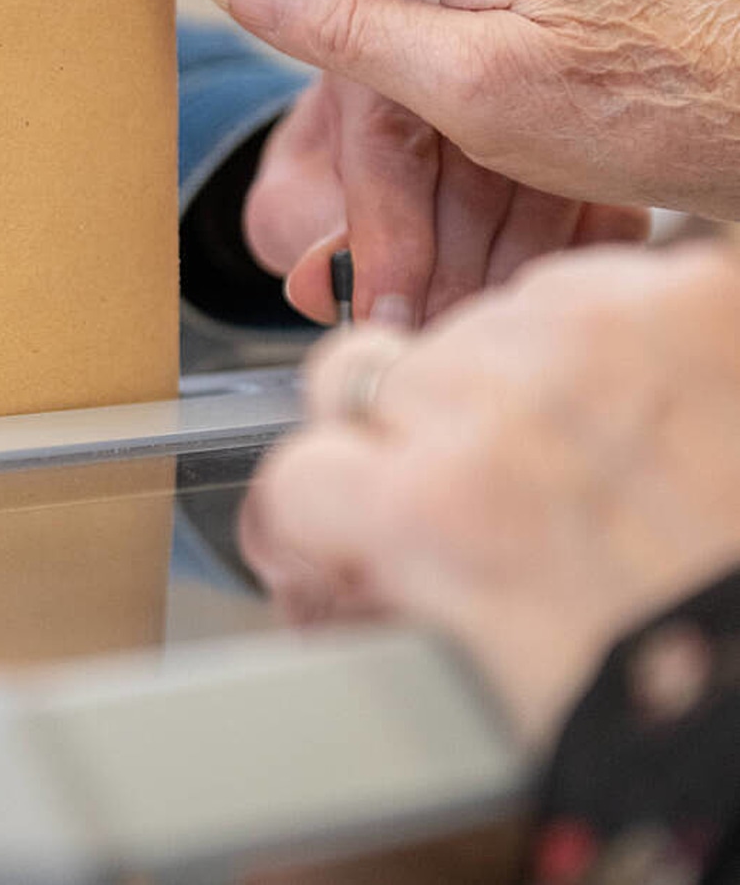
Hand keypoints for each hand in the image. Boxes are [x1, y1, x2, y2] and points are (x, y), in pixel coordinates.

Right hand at [237, 242, 739, 746]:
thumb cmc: (685, 692)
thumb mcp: (496, 683)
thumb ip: (378, 617)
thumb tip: (321, 584)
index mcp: (442, 510)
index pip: (292, 476)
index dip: (309, 519)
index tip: (329, 532)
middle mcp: (502, 401)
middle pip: (360, 374)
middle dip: (389, 436)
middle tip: (462, 493)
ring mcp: (599, 334)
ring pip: (465, 324)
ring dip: (489, 382)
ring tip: (572, 459)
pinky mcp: (691, 296)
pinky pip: (569, 291)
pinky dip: (580, 344)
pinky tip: (630, 413)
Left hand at [245, 73, 647, 324]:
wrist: (367, 157)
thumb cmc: (327, 183)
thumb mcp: (291, 203)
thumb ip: (299, 233)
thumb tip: (318, 283)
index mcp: (373, 68)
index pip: (387, 147)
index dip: (386, 243)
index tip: (382, 318)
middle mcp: (458, 64)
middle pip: (475, 173)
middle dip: (452, 276)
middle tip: (435, 341)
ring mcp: (533, 101)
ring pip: (545, 192)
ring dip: (514, 279)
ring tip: (480, 340)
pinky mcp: (588, 141)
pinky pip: (605, 203)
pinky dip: (579, 265)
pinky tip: (544, 312)